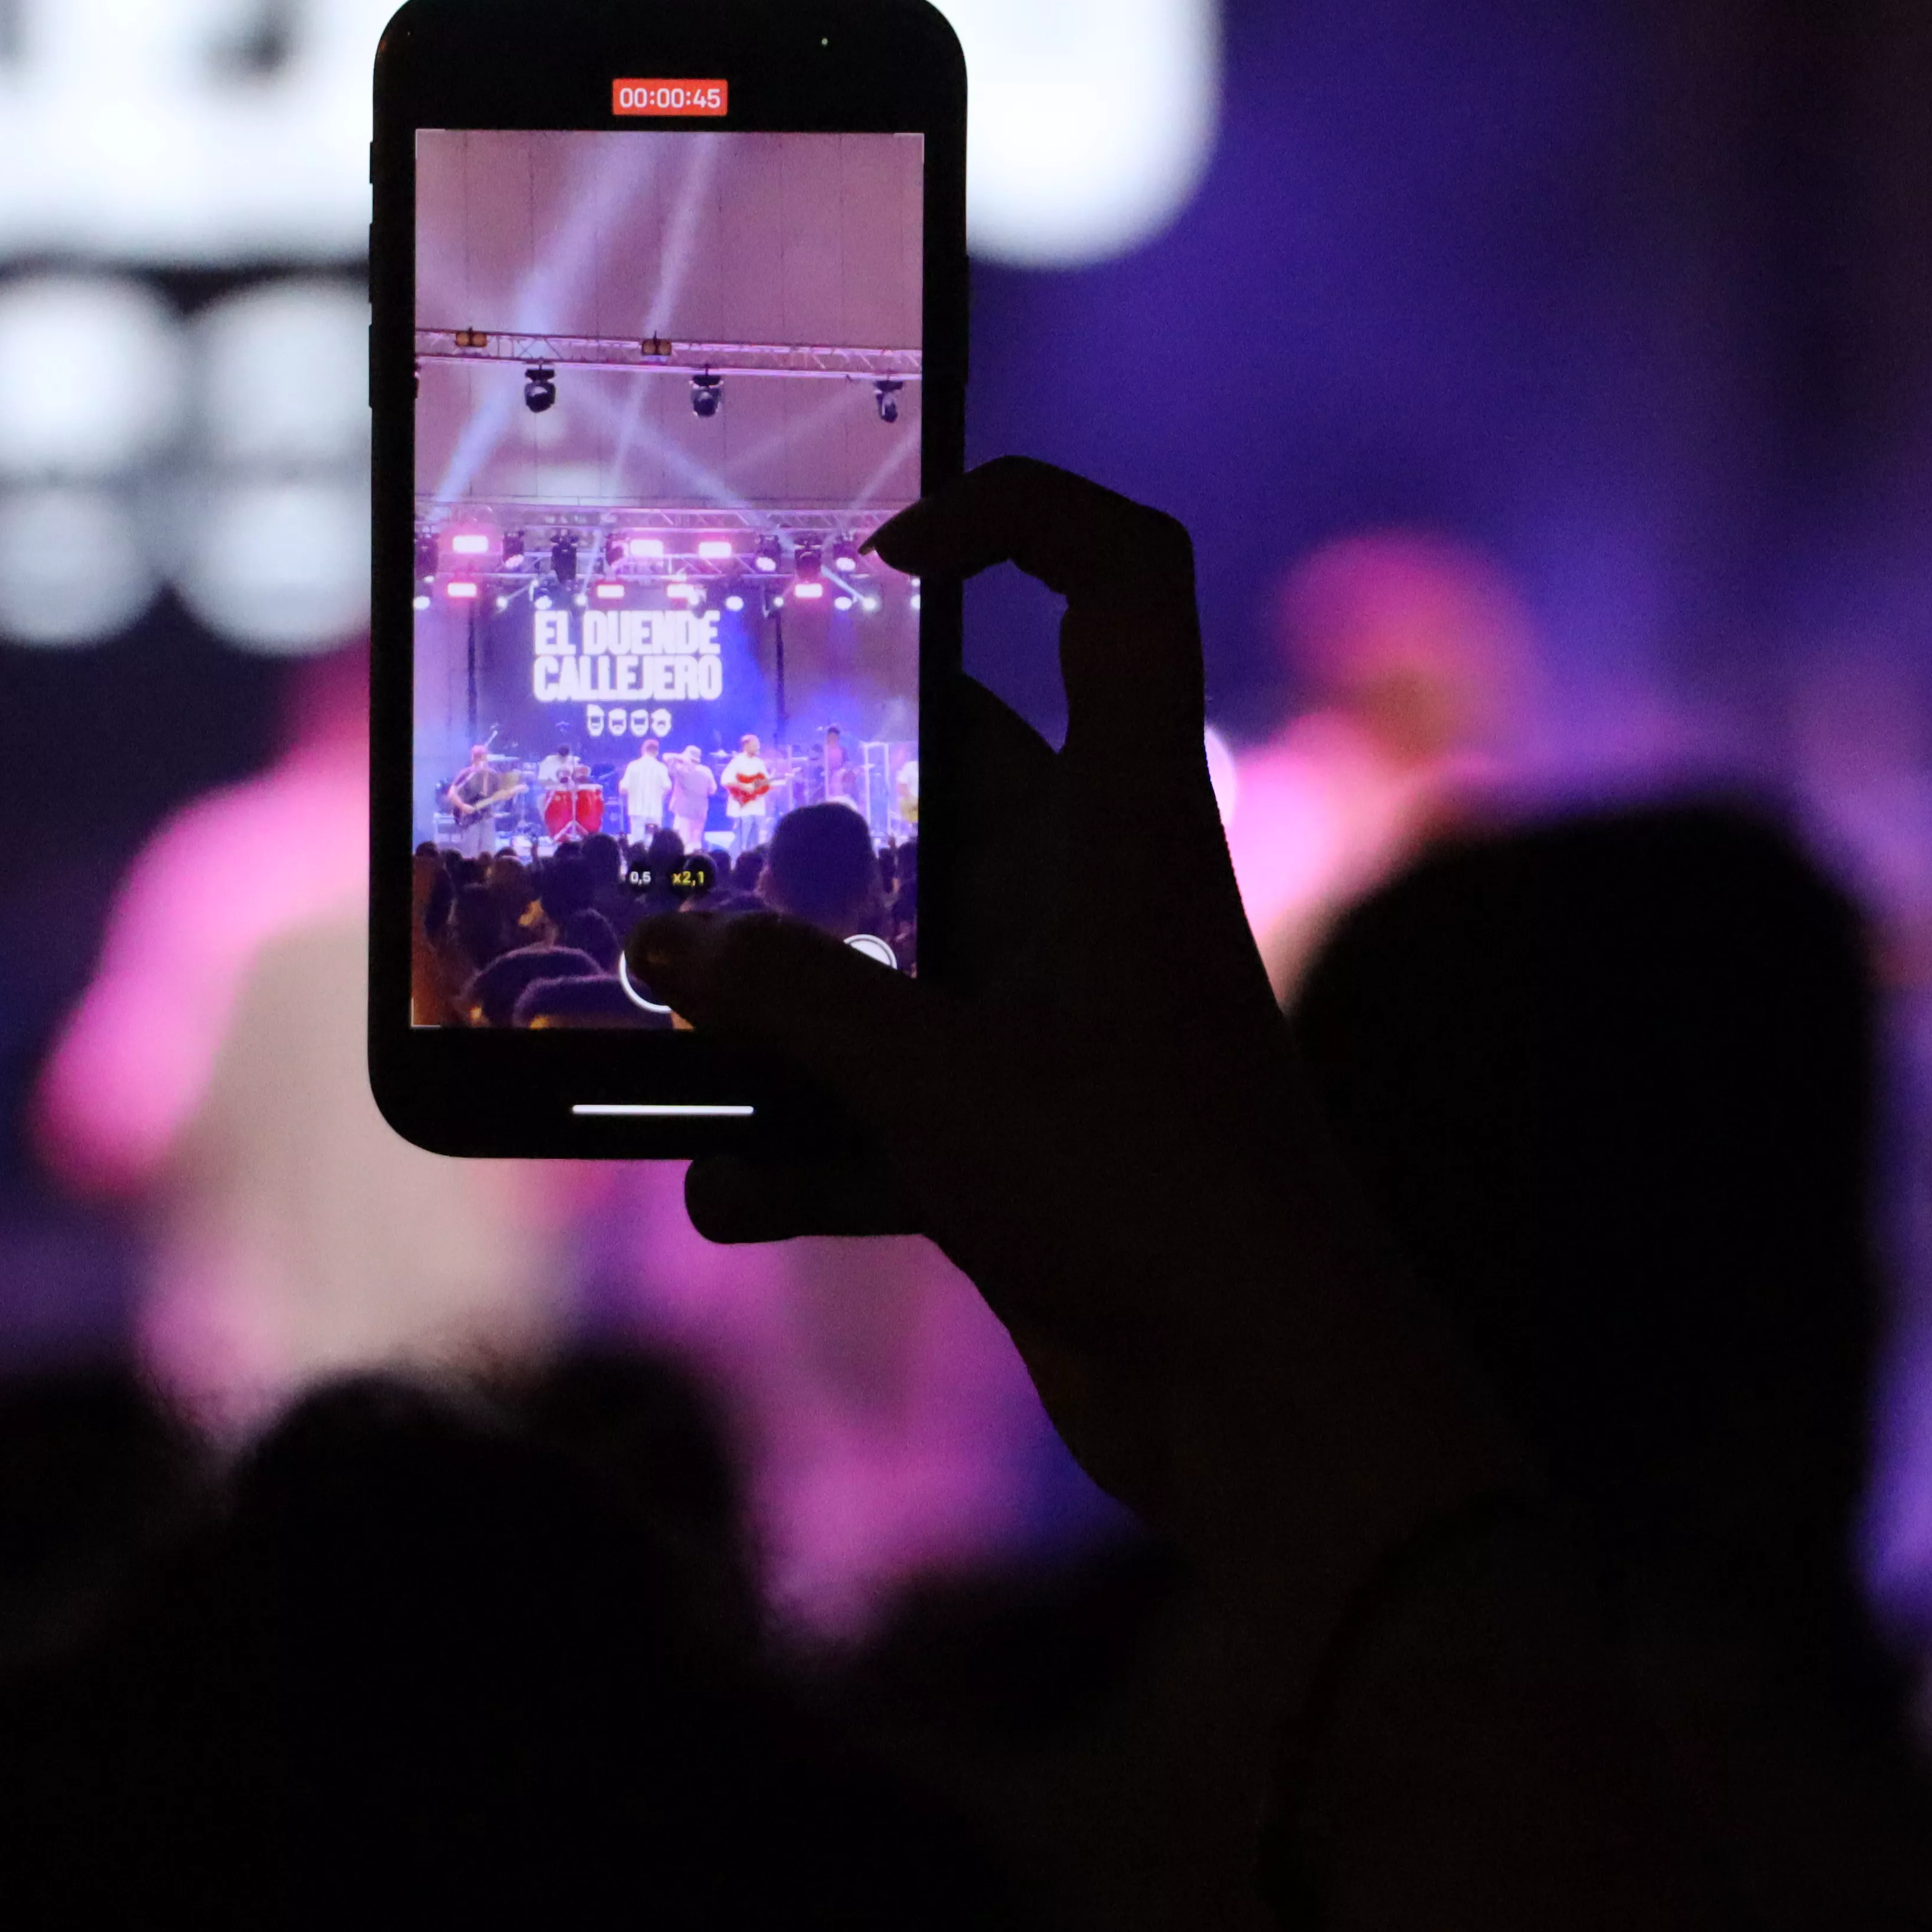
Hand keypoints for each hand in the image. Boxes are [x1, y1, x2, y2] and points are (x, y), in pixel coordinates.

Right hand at [629, 460, 1513, 1634]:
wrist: (1273, 1412)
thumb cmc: (1152, 1205)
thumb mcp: (943, 1082)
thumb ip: (795, 1004)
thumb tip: (673, 955)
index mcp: (1130, 824)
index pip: (1118, 586)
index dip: (1021, 519)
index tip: (883, 549)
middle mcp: (1102, 900)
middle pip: (948, 785)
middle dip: (809, 807)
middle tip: (673, 805)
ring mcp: (1068, 1021)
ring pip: (900, 955)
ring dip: (787, 996)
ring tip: (658, 1008)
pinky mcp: (1038, 1136)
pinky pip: (892, 1102)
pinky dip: (808, 1141)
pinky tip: (713, 1185)